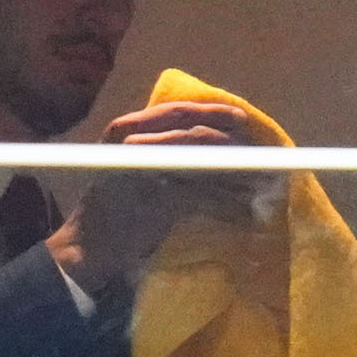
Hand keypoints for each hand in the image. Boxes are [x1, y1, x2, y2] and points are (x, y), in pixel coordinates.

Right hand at [53, 98, 268, 291]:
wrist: (90, 246)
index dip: (213, 113)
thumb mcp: (140, 168)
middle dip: (235, 149)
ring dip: (240, 178)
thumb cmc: (121, 206)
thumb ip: (169, 152)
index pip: (176, 111)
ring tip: (265, 189)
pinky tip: (246, 214)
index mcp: (126, 129)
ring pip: (204, 165)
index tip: (243, 120)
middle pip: (196, 136)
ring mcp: (142, 170)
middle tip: (266, 163)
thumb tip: (224, 146)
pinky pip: (204, 198)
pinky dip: (229, 206)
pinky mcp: (154, 200)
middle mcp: (130, 143)